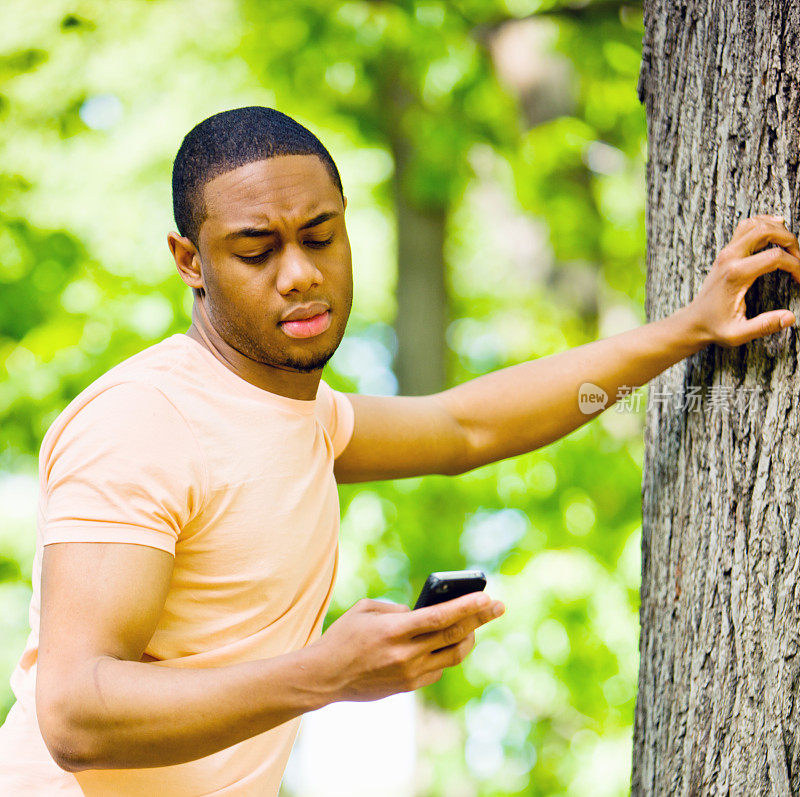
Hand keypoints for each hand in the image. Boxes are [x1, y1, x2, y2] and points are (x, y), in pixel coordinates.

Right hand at [311, 592, 504, 701]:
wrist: (324, 677)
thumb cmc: (343, 636)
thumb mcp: (366, 609)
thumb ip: (397, 609)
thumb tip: (422, 614)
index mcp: (395, 631)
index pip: (440, 617)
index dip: (467, 607)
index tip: (487, 596)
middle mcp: (406, 654)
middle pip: (455, 635)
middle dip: (480, 618)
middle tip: (498, 606)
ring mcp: (409, 673)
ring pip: (453, 655)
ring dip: (469, 637)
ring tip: (476, 624)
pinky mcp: (409, 686)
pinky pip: (438, 668)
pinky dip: (448, 653)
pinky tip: (449, 641)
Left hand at [686, 214, 799, 347]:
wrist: (694, 321)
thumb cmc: (715, 328)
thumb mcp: (738, 334)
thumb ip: (763, 326)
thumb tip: (789, 318)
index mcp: (735, 275)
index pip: (775, 257)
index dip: (796, 266)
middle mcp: (729, 258)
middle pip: (765, 230)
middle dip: (790, 240)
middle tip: (799, 258)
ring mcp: (726, 252)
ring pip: (755, 224)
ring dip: (778, 229)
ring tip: (791, 247)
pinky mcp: (726, 252)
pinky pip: (746, 227)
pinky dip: (764, 224)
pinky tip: (776, 233)